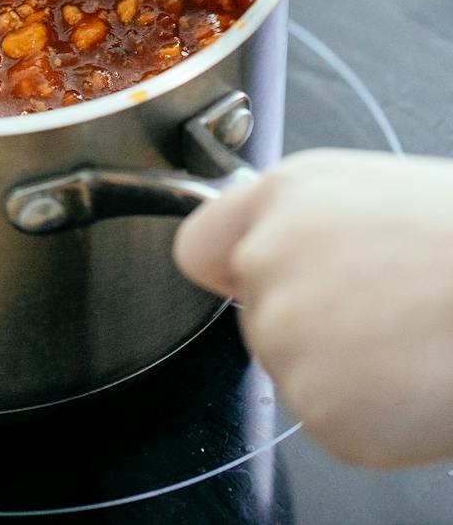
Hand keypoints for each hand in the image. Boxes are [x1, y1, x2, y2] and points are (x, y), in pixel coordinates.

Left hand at [173, 149, 452, 467]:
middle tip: (378, 306)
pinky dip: (369, 414)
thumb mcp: (360, 186)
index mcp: (281, 199)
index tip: (253, 276)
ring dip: (338, 367)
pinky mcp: (323, 411)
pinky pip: (329, 420)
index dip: (230, 265)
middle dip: (304, 316)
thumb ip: (288, 212)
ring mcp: (290, 341)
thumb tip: (247, 242)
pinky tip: (410, 377)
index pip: (198, 247)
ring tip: (404, 336)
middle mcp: (269, 263)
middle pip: (255, 314)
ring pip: (291, 368)